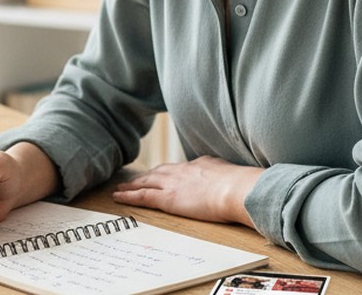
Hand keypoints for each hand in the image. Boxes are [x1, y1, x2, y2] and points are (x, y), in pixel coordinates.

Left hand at [112, 156, 263, 227]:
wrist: (236, 190)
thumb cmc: (243, 187)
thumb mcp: (237, 176)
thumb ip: (232, 178)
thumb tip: (239, 181)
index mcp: (202, 164)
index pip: (181, 168)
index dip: (170, 171)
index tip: (164, 173)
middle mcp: (184, 170)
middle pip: (160, 172)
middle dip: (147, 175)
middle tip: (136, 178)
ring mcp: (173, 183)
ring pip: (147, 182)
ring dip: (133, 184)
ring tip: (122, 187)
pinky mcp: (166, 198)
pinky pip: (141, 196)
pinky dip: (128, 195)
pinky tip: (118, 196)